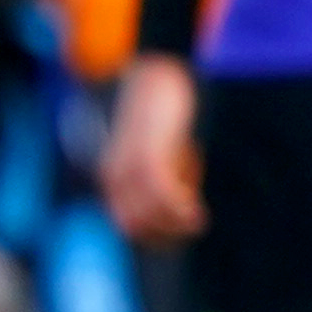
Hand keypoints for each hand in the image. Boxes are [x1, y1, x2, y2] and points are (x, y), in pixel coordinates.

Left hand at [100, 54, 205, 246]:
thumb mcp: (164, 151)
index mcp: (114, 177)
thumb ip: (168, 175)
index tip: (182, 233)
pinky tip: (196, 213)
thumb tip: (186, 200)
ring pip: (147, 214)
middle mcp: (115, 176)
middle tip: (192, 227)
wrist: (161, 76)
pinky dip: (179, 210)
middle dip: (164, 236)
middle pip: (133, 226)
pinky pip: (161, 194)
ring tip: (197, 219)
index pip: (127, 224)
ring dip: (174, 224)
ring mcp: (129, 167)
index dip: (156, 236)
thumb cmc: (167, 114)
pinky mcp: (148, 155)